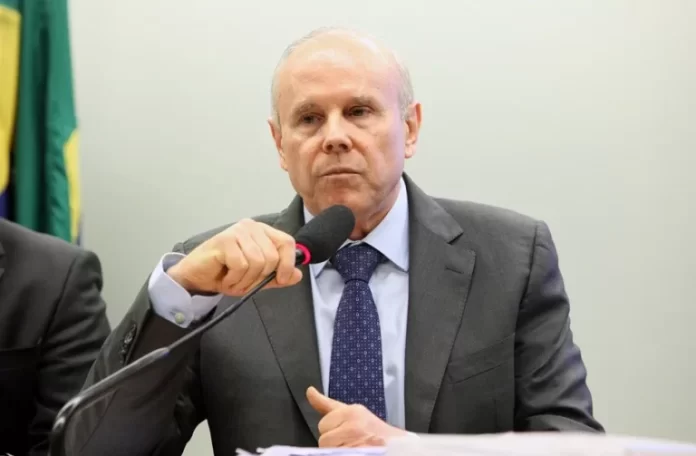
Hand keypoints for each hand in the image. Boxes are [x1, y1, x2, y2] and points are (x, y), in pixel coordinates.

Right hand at [167, 219, 301, 295]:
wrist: (197, 278)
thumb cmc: (226, 274)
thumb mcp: (257, 279)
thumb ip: (278, 277)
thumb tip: (298, 275)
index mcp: (262, 232)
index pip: (287, 242)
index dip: (288, 263)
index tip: (282, 279)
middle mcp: (251, 227)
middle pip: (273, 257)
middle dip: (260, 277)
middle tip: (244, 281)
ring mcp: (237, 231)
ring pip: (258, 262)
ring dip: (246, 280)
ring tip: (234, 279)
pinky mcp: (225, 240)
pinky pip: (241, 265)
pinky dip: (235, 279)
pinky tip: (225, 277)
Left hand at [306, 386, 407, 446]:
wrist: (398, 447)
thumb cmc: (374, 430)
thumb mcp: (352, 412)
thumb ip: (327, 405)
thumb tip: (309, 391)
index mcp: (352, 412)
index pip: (323, 425)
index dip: (331, 430)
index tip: (344, 431)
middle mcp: (354, 426)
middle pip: (324, 439)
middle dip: (333, 443)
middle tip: (349, 442)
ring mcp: (356, 443)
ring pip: (328, 449)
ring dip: (337, 451)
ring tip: (353, 448)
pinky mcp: (358, 452)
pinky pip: (337, 453)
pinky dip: (343, 452)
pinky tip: (355, 450)